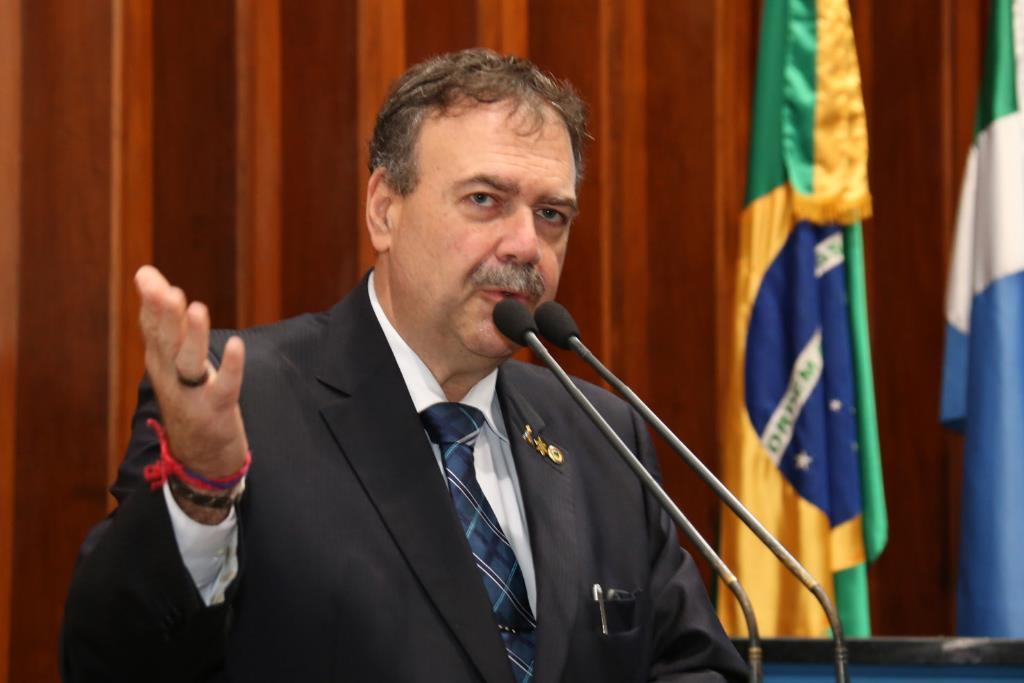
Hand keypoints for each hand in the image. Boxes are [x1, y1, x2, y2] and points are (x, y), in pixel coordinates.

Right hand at [135, 266, 248, 482]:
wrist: (201, 458)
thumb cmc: (189, 396)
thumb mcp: (174, 356)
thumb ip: (166, 316)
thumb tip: (145, 272)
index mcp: (160, 363)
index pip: (151, 330)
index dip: (150, 305)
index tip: (147, 277)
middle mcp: (170, 379)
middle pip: (166, 344)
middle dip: (165, 317)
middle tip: (167, 290)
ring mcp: (192, 397)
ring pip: (189, 363)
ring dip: (194, 336)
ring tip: (198, 308)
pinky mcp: (217, 411)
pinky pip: (225, 387)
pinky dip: (232, 367)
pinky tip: (239, 345)